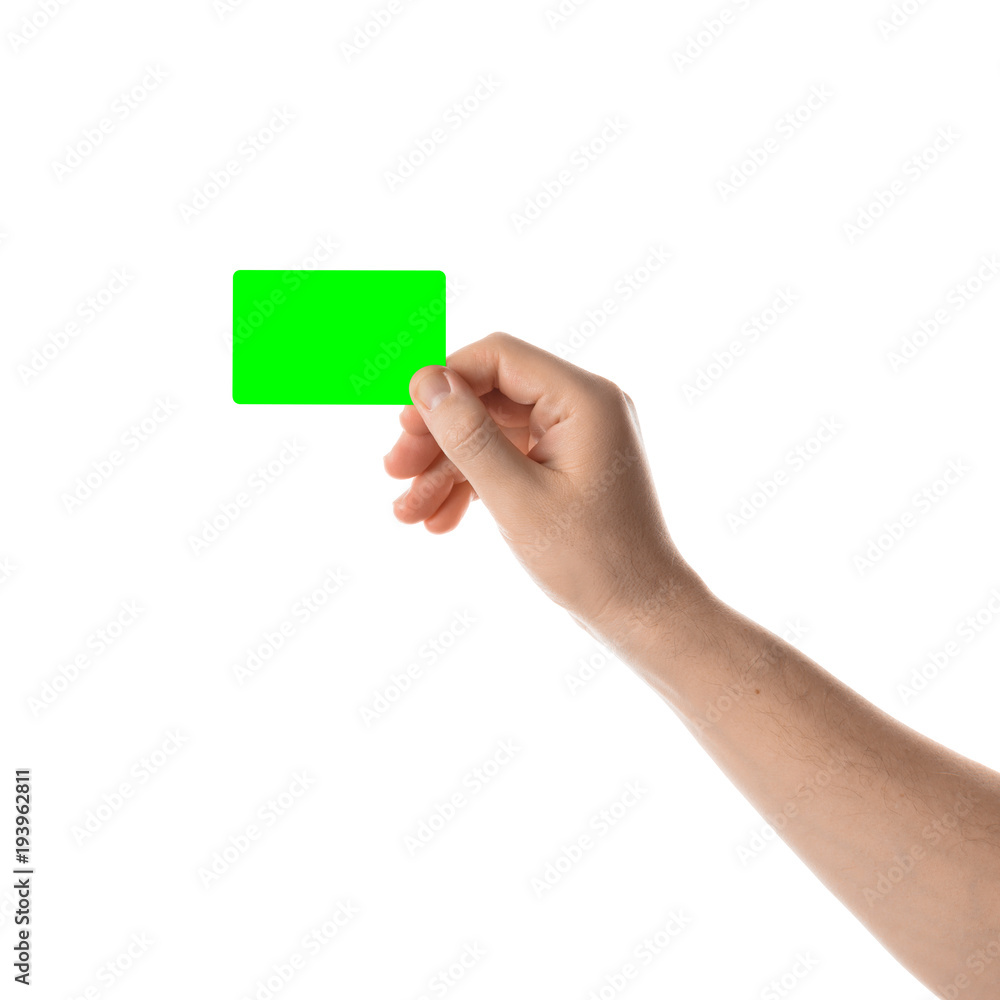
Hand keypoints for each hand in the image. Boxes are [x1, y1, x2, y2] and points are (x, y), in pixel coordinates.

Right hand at [383, 332, 705, 643]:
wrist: (641, 612)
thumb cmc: (592, 560)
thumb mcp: (517, 498)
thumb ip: (469, 435)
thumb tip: (426, 380)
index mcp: (583, 398)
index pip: (497, 357)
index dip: (443, 380)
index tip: (402, 422)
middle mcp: (582, 406)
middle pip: (488, 395)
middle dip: (437, 434)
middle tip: (393, 470)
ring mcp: (574, 435)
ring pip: (492, 431)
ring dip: (447, 467)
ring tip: (406, 512)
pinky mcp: (565, 464)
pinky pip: (509, 458)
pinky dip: (474, 484)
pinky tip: (439, 519)